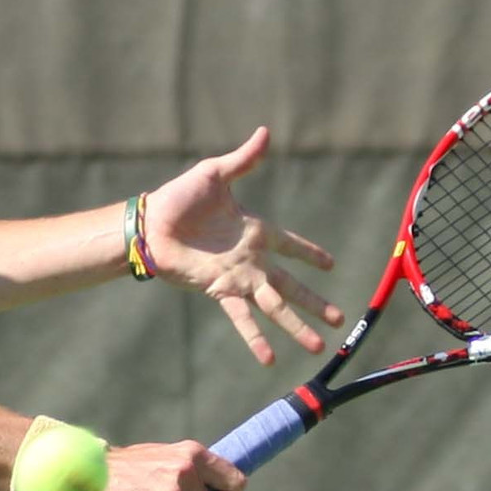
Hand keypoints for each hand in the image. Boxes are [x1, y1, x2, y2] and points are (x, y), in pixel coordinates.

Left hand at [141, 127, 341, 365]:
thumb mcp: (215, 174)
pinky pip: (242, 317)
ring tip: (318, 347)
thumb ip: (243, 160)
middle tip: (340, 320)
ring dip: (297, 327)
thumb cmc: (178, 198)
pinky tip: (269, 358)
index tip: (331, 265)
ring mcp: (238, 278)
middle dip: (316, 303)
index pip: (291, 245)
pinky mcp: (221, 290)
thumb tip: (265, 132)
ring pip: (276, 306)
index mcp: (255, 231)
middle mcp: (251, 259)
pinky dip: (255, 338)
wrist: (150, 224)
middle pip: (292, 285)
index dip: (310, 254)